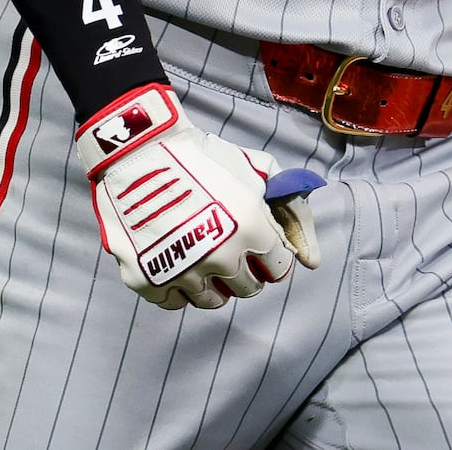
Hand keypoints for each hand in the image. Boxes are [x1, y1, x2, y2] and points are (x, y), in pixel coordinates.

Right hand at [73, 84, 321, 308]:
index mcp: (252, 230)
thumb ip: (293, 212)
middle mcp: (221, 257)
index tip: (256, 243)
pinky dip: (178, 287)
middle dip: (244, 271)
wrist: (139, 149)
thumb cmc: (204, 156)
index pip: (278, 268)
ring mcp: (182, 271)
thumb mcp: (259, 170)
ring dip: (214, 283)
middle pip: (247, 288)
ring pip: (212, 301)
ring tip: (203, 256)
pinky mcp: (147, 280)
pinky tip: (176, 261)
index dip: (270, 254)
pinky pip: (175, 302)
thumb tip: (313, 262)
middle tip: (229, 248)